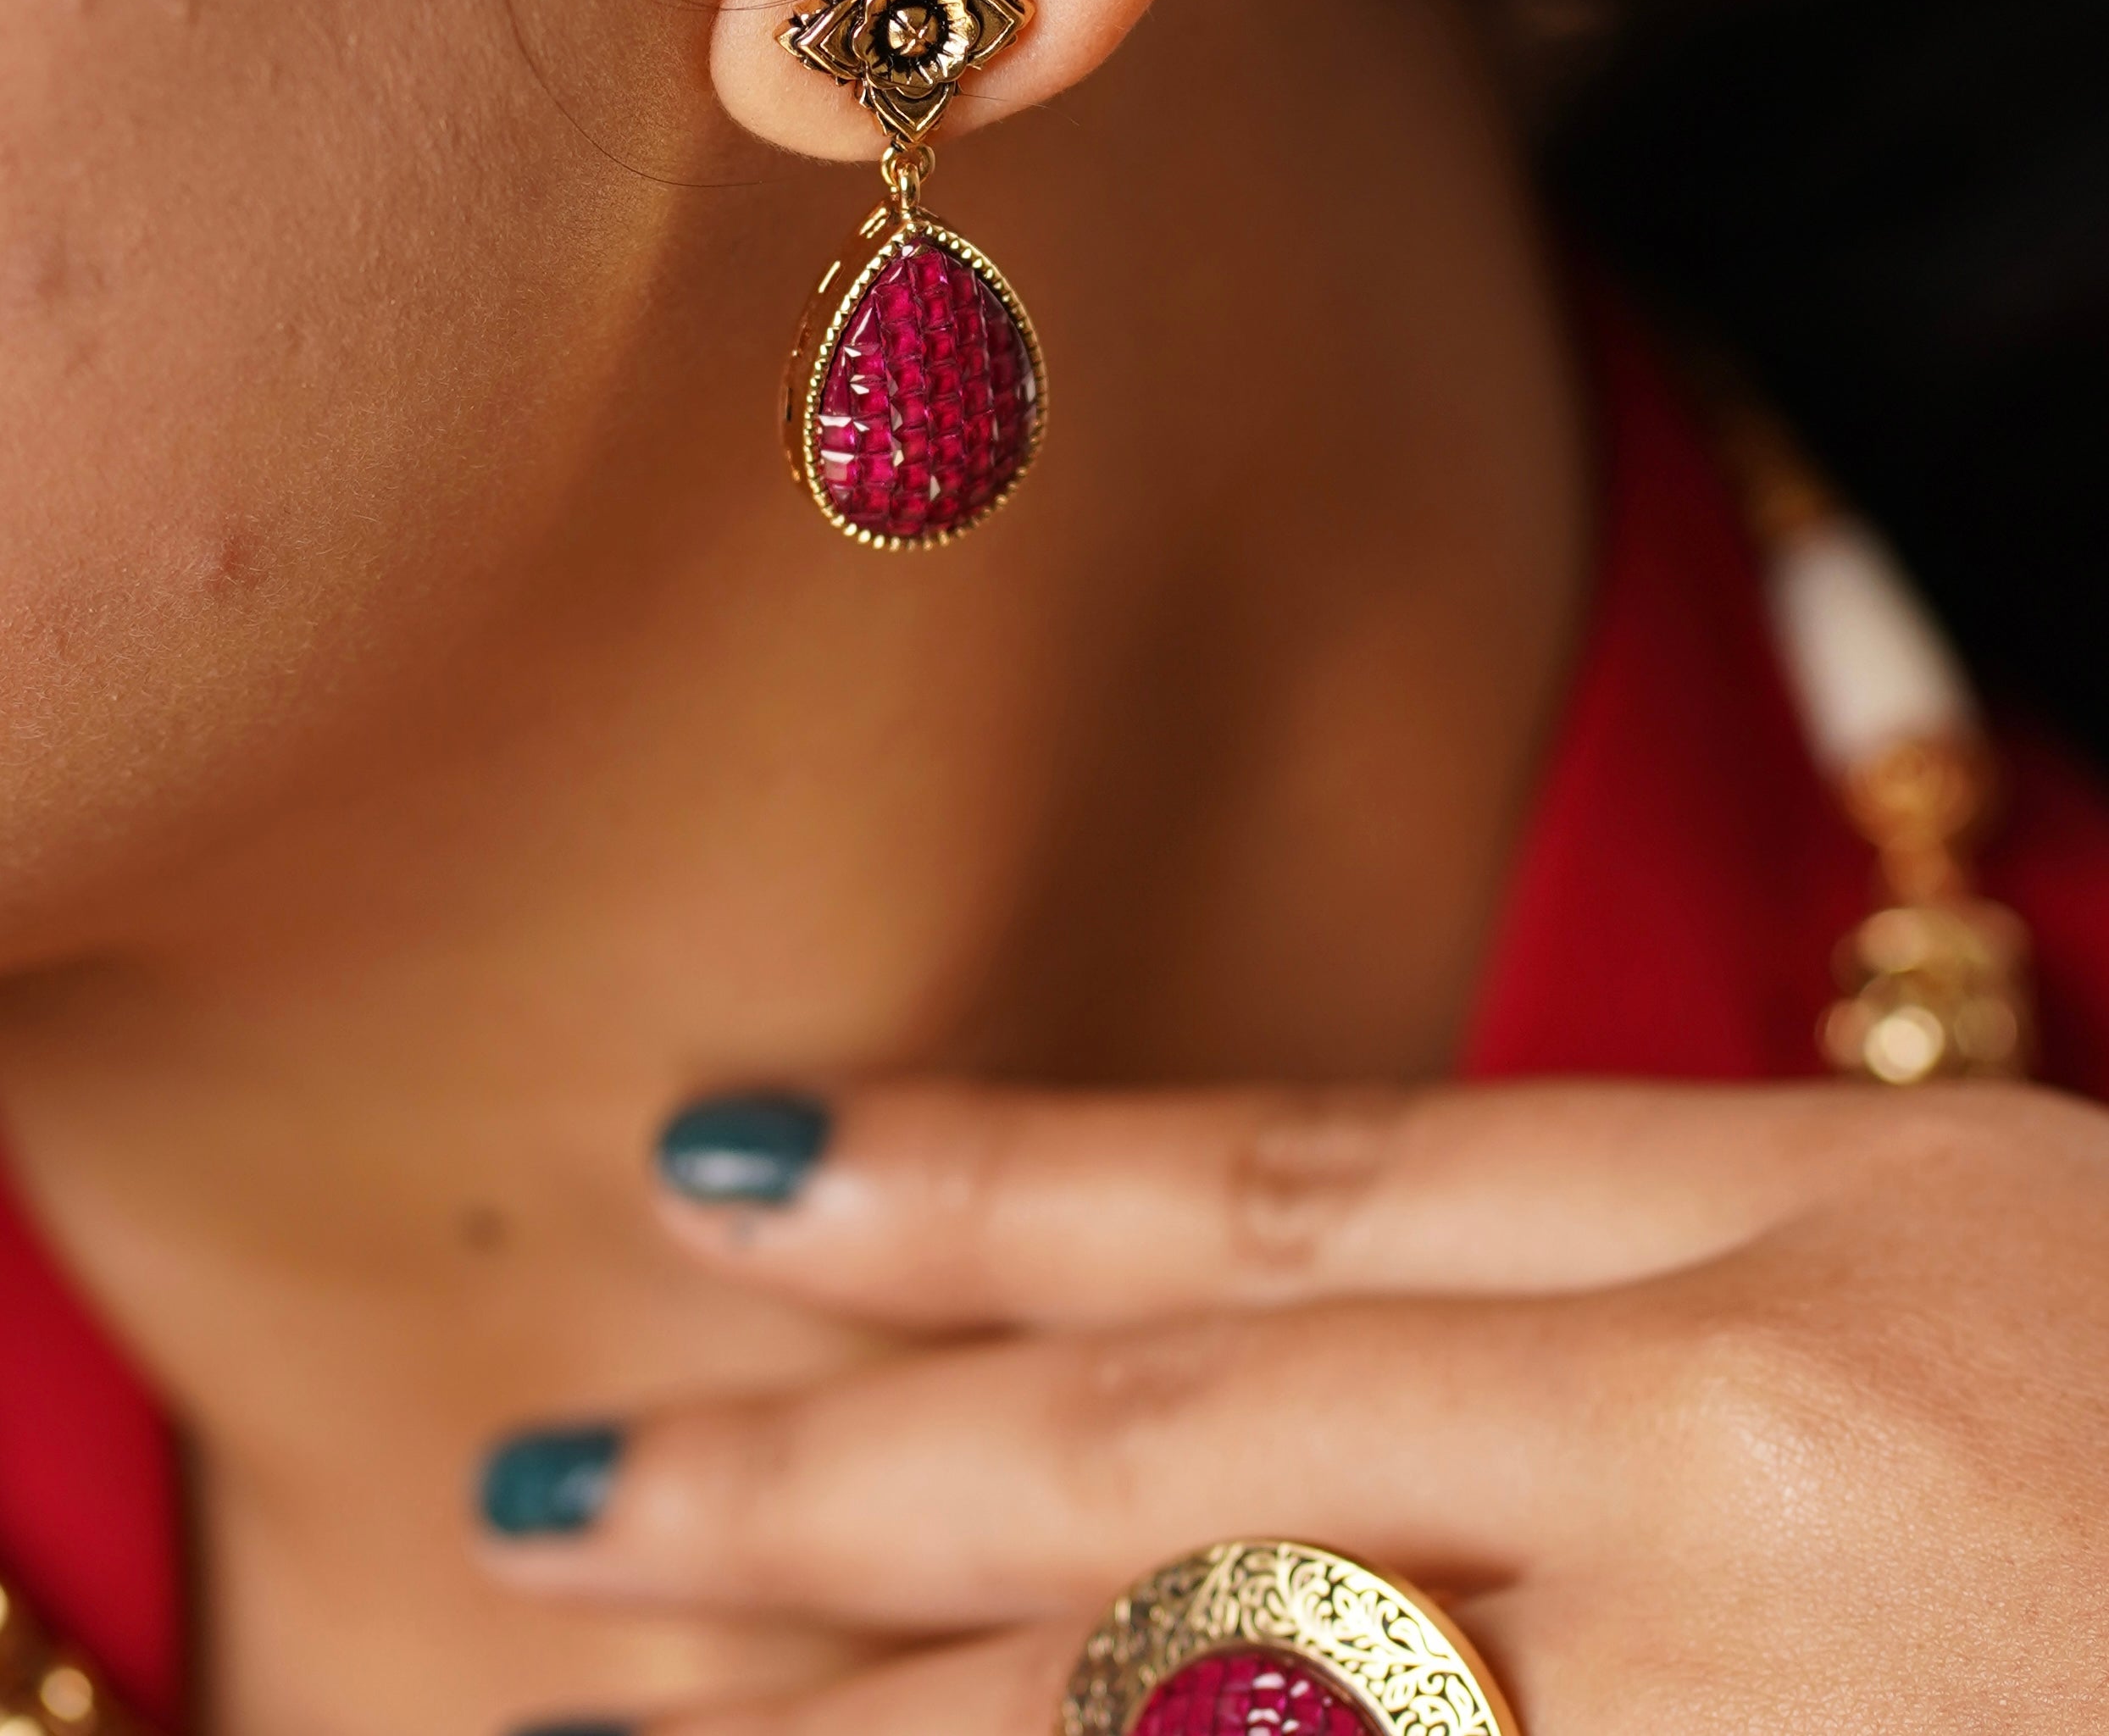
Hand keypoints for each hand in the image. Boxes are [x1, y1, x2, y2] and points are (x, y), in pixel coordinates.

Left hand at [482, 1078, 2108, 1728]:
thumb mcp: (1939, 1242)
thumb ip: (1609, 1285)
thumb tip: (1216, 1377)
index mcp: (1799, 1248)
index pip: (1281, 1201)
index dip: (979, 1187)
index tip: (716, 1183)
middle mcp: (1742, 1484)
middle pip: (1182, 1479)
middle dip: (826, 1500)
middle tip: (540, 1512)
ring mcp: (1755, 1733)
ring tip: (621, 1714)